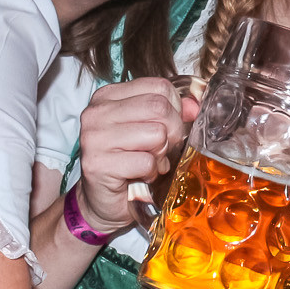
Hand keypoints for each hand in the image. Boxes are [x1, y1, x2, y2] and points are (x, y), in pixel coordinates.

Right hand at [75, 77, 195, 233]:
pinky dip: (151, 172)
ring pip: (156, 134)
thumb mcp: (148, 129)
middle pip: (160, 107)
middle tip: (161, 149)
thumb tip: (194, 106)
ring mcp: (95, 138)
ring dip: (160, 154)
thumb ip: (170, 112)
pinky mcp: (98, 164)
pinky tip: (140, 176)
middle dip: (172, 132)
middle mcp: (97, 113)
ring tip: (147, 162)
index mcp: (108, 97)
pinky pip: (147, 161)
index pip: (159, 87)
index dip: (175, 109)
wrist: (102, 201)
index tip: (167, 127)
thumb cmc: (127, 163)